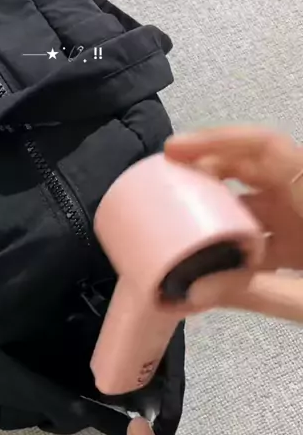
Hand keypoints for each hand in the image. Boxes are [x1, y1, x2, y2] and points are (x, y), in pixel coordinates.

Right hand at [165, 125, 302, 321]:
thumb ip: (254, 293)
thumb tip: (190, 293)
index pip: (264, 147)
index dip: (216, 141)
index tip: (174, 151)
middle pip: (255, 166)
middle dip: (209, 171)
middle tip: (166, 185)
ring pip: (259, 200)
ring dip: (221, 210)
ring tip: (179, 224)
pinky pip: (268, 232)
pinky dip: (239, 242)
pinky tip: (214, 262)